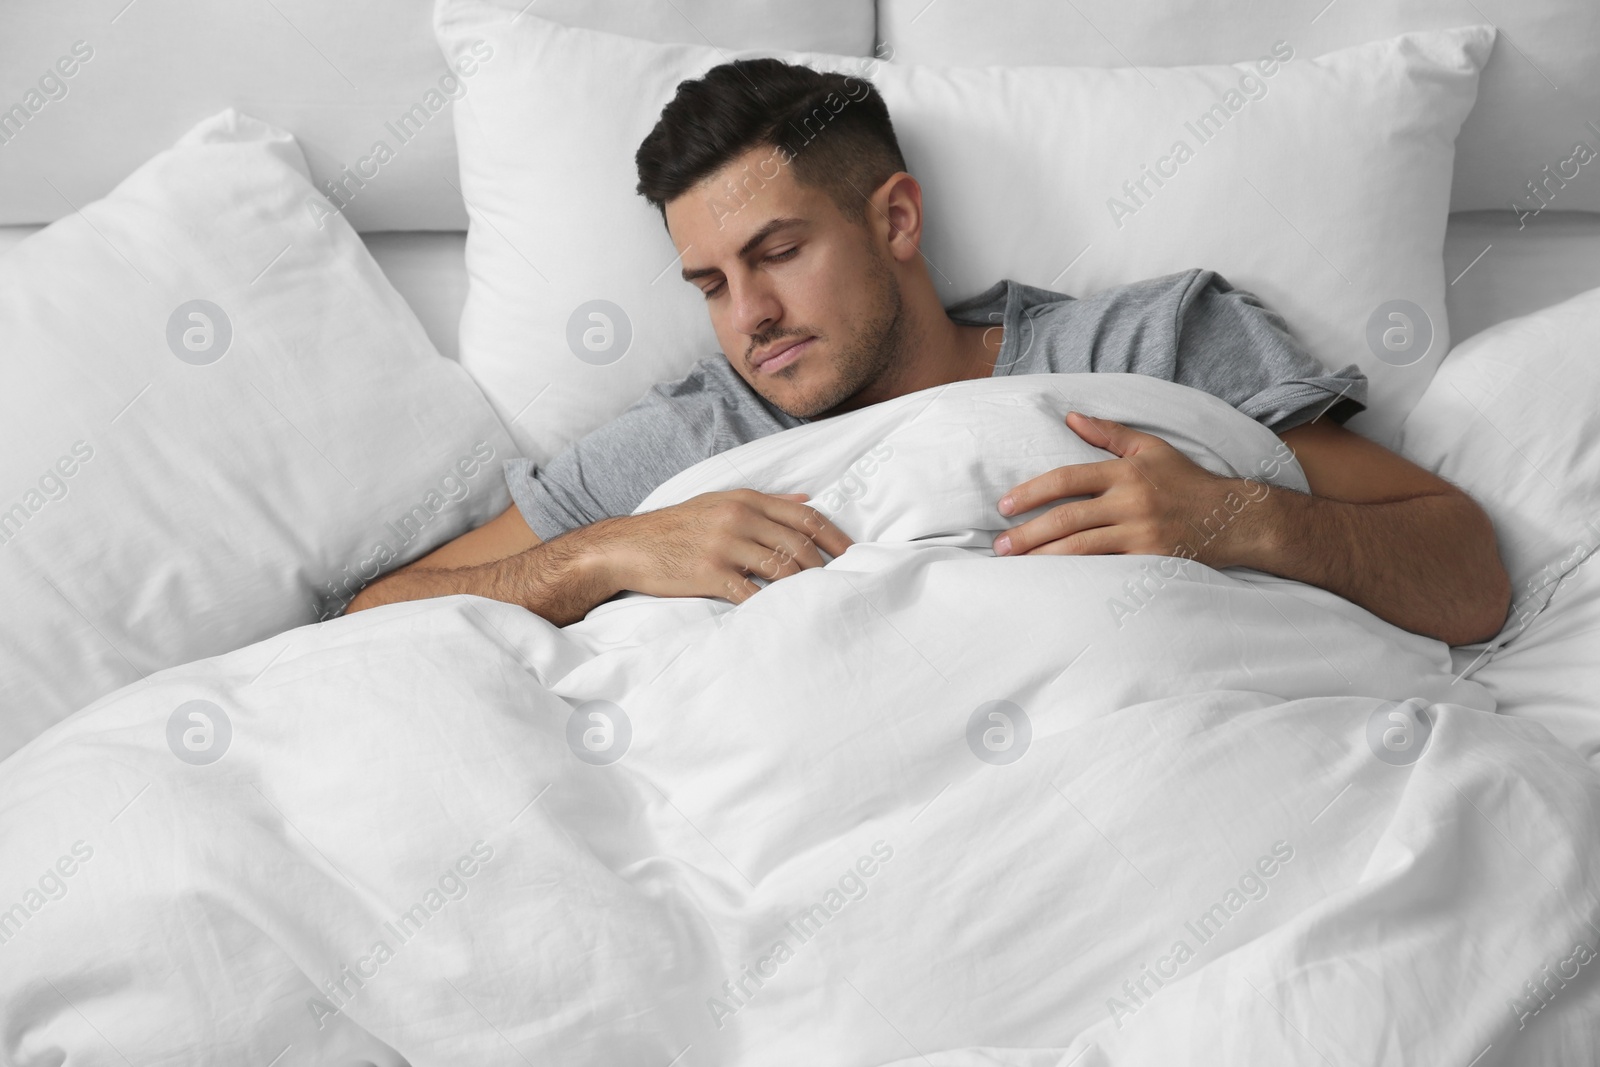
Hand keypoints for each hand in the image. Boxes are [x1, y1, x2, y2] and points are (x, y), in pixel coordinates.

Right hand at [594, 489, 853, 603]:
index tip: (853, 556)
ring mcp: (724, 545)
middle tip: (841, 585)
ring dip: (803, 588)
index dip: (835, 538)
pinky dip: (771, 606)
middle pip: (800, 544)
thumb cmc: (678, 527)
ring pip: (781, 569)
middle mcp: (738, 517)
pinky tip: (782, 615)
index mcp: (746, 499)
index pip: (806, 517)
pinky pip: (751, 593)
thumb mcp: (721, 502)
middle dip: (825, 568)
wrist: (629, 547)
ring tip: (816, 601)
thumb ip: (767, 501)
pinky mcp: (710, 573)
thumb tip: (808, 499)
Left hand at [992, 411, 1266, 566]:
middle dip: (1028, 533)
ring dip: (1044, 557)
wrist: (1234, 519)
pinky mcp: (1151, 561)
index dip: (1031, 492)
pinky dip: (1077, 576)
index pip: (1067, 479)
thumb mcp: (1151, 448)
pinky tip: (1054, 583)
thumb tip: (1070, 417)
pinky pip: (1106, 570)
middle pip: (1067, 517)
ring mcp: (1141, 534)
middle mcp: (1130, 501)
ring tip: (1017, 566)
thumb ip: (1109, 434)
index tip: (1005, 506)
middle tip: (1000, 546)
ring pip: (1081, 547)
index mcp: (1125, 472)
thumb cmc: (1188, 481)